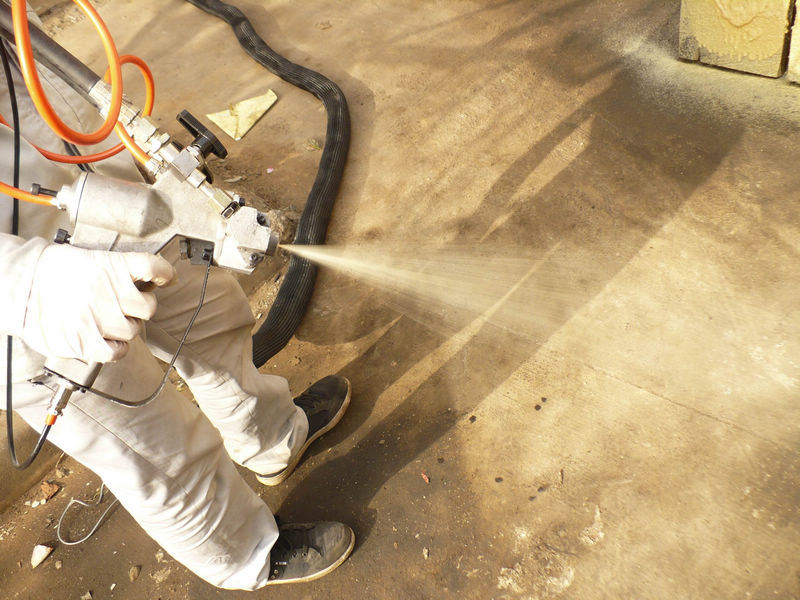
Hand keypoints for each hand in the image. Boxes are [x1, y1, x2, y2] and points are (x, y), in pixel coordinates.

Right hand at [22, 244, 176, 362]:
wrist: (20, 287)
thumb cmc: (52, 271)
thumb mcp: (88, 258)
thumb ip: (116, 269)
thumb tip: (143, 279)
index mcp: (112, 267)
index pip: (154, 267)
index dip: (165, 273)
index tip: (166, 277)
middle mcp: (111, 294)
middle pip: (149, 307)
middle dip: (141, 306)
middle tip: (127, 305)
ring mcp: (101, 320)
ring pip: (134, 330)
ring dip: (127, 327)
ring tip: (108, 321)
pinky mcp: (86, 342)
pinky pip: (117, 352)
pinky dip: (117, 348)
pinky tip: (108, 339)